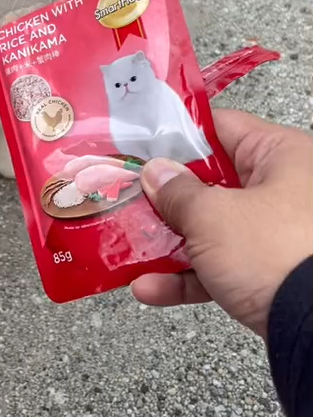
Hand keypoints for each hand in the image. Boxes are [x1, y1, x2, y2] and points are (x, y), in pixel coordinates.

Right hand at [131, 110, 312, 338]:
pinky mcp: (272, 274)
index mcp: (281, 156)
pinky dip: (187, 277)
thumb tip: (157, 174)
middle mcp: (285, 190)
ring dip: (170, 242)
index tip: (143, 147)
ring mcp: (279, 234)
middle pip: (213, 182)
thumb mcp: (212, 215)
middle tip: (130, 199)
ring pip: (214, 229)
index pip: (222, 129)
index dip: (178, 136)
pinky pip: (222, 267)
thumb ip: (176, 191)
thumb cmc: (278, 255)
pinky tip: (152, 287)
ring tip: (132, 248)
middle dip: (167, 197)